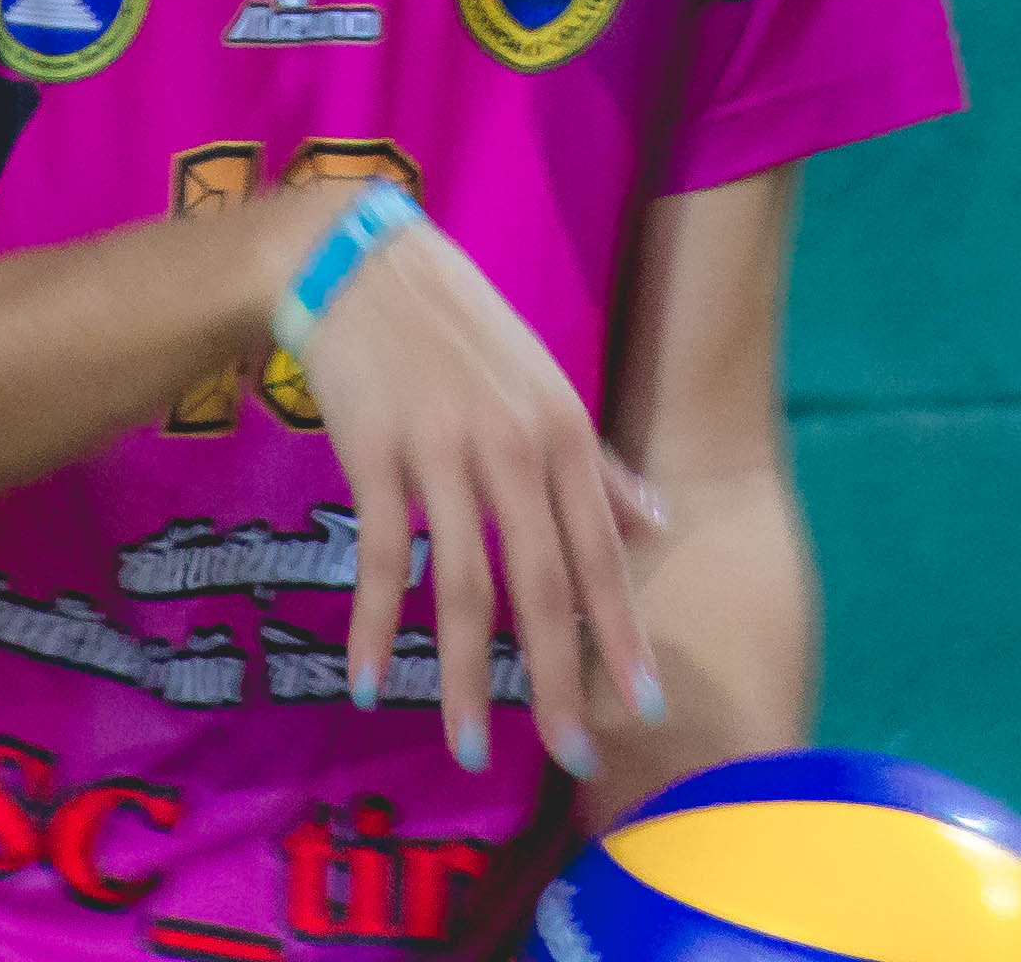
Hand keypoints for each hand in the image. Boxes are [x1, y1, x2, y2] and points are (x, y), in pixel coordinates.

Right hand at [275, 196, 669, 780]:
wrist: (364, 261)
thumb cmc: (463, 331)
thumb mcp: (545, 386)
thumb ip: (599, 466)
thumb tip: (656, 524)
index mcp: (565, 434)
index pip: (602, 555)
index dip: (621, 635)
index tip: (642, 707)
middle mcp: (515, 448)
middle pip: (542, 585)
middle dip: (558, 680)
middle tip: (573, 759)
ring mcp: (444, 451)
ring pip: (463, 587)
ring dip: (466, 679)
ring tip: (473, 751)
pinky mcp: (377, 453)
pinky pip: (383, 557)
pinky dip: (376, 626)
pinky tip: (370, 684)